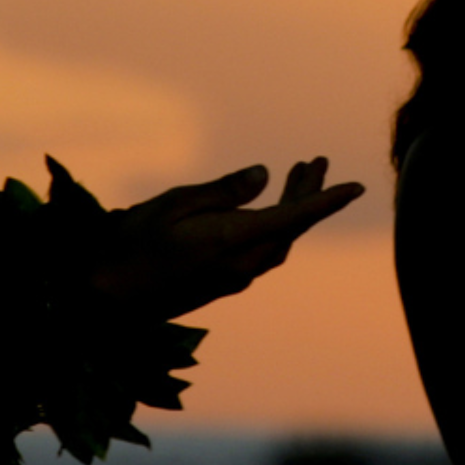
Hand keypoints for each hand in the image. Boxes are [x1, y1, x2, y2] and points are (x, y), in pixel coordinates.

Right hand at [86, 157, 362, 320]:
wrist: (106, 303)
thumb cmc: (131, 245)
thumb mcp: (173, 204)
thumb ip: (222, 191)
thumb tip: (262, 176)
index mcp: (232, 243)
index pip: (294, 218)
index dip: (327, 200)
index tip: (358, 186)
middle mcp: (241, 266)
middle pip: (290, 229)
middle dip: (308, 195)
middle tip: (315, 161)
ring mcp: (232, 280)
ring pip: (278, 244)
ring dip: (292, 211)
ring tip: (296, 176)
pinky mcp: (221, 285)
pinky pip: (262, 255)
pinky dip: (274, 227)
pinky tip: (265, 211)